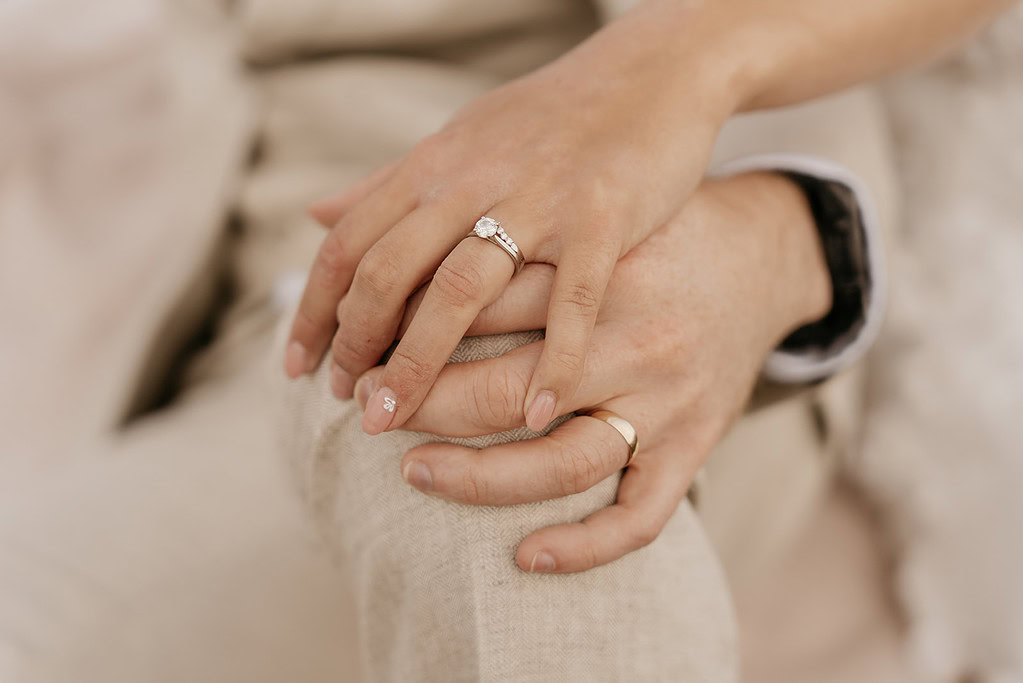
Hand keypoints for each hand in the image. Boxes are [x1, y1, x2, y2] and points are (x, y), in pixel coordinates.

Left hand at [283, 1, 746, 435]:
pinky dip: (553, 359)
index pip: (349, 244)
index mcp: (434, 165)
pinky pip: (571, 299)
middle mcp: (472, 181)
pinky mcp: (602, 216)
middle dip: (356, 345)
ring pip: (459, 289)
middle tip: (346, 402)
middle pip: (389, 272)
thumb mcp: (456, 139)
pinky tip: (535, 415)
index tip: (297, 368)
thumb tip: (315, 213)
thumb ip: (387, 183)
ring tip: (397, 419)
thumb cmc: (548, 118)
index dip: (314, 310)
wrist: (648, 74)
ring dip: (420, 362)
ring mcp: (537, 199)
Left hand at [352, 172, 831, 572]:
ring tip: (414, 473)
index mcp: (595, 262)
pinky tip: (525, 554)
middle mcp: (633, 331)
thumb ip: (468, 203)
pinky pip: (641, 511)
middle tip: (367, 410)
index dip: (400, 329)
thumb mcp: (569, 198)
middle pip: (504, 386)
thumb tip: (321, 205)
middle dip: (421, 405)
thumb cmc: (648, 223)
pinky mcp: (696, 438)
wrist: (761, 248)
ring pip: (561, 458)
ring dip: (479, 478)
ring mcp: (666, 393)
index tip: (352, 346)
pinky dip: (584, 544)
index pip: (476, 304)